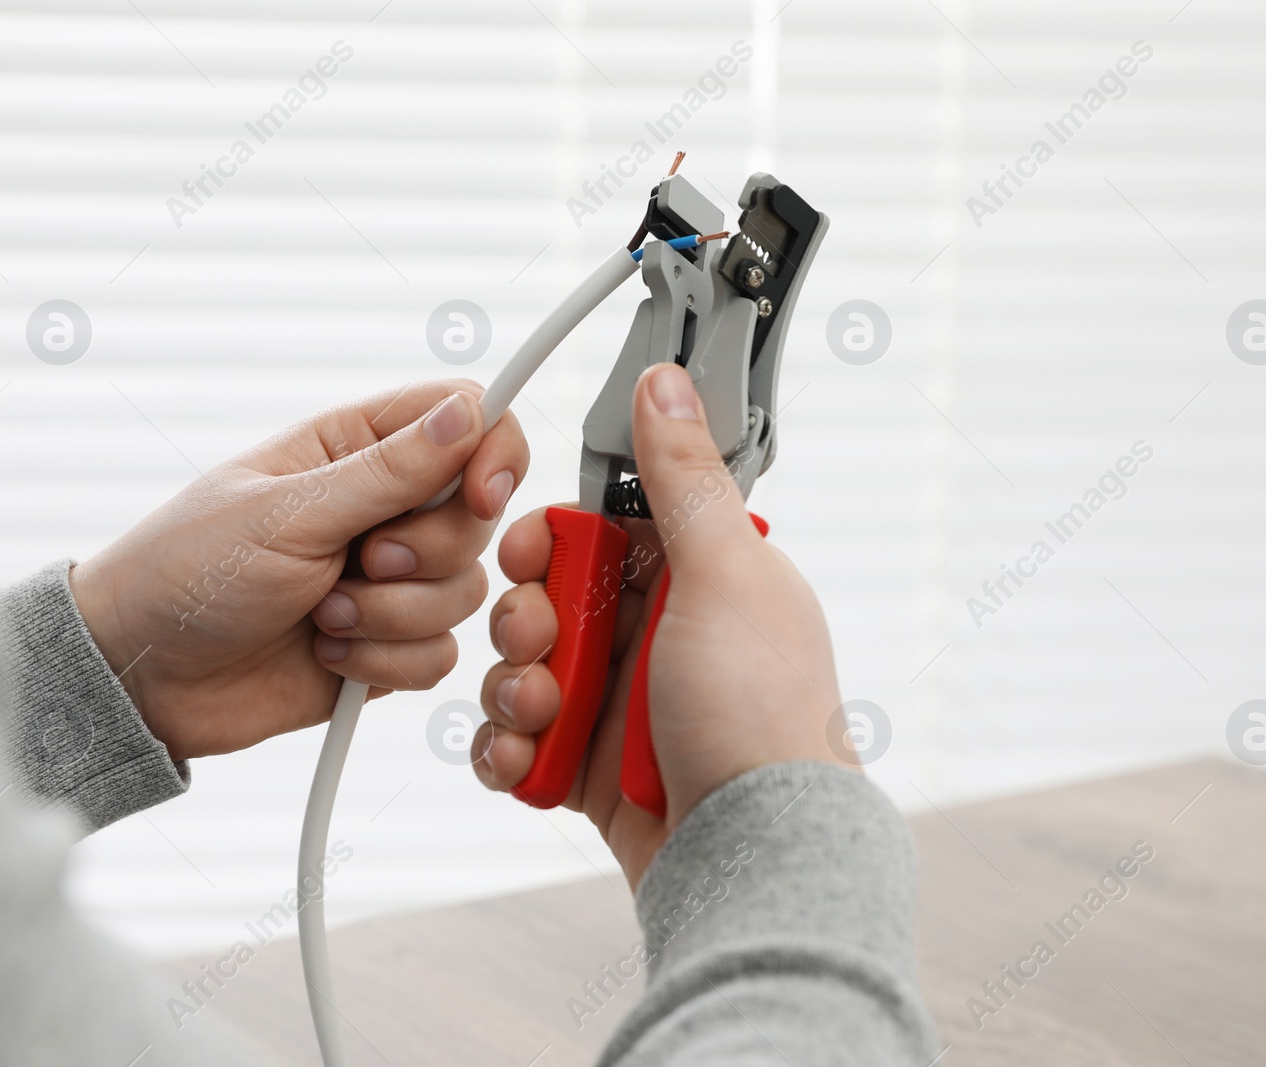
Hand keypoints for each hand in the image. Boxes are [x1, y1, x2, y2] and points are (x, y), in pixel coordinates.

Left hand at [70, 379, 527, 760]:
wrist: (144, 677)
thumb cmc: (186, 573)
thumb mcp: (288, 513)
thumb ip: (388, 470)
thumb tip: (467, 412)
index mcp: (356, 448)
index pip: (467, 419)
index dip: (492, 453)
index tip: (479, 495)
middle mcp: (382, 508)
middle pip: (475, 518)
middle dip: (423, 554)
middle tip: (357, 561)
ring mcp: (389, 579)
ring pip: (464, 593)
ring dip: (391, 615)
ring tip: (320, 614)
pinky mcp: (388, 644)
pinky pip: (441, 655)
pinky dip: (384, 661)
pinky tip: (325, 654)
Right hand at [471, 363, 847, 887]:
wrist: (749, 855)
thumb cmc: (757, 716)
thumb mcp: (724, 575)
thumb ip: (683, 479)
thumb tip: (667, 382)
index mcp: (697, 576)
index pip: (599, 527)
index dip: (551, 536)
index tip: (529, 552)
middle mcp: (656, 633)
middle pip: (546, 596)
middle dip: (523, 620)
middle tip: (541, 646)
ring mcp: (620, 701)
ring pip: (522, 667)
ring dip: (512, 688)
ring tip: (543, 717)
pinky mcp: (589, 765)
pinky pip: (517, 738)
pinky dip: (508, 748)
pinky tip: (528, 760)